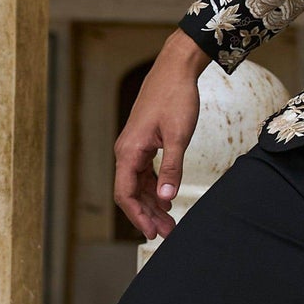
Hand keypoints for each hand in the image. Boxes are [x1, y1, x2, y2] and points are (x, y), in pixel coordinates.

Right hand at [113, 29, 208, 239]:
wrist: (175, 70)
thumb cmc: (175, 98)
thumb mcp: (178, 137)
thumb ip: (171, 170)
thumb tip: (165, 199)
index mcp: (129, 151)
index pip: (125, 194)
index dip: (138, 217)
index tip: (153, 233)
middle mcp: (126, 151)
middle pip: (130, 193)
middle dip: (147, 215)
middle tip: (167, 234)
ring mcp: (134, 147)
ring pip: (138, 184)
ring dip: (151, 204)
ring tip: (169, 222)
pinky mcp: (143, 143)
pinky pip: (144, 173)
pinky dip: (154, 188)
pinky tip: (166, 200)